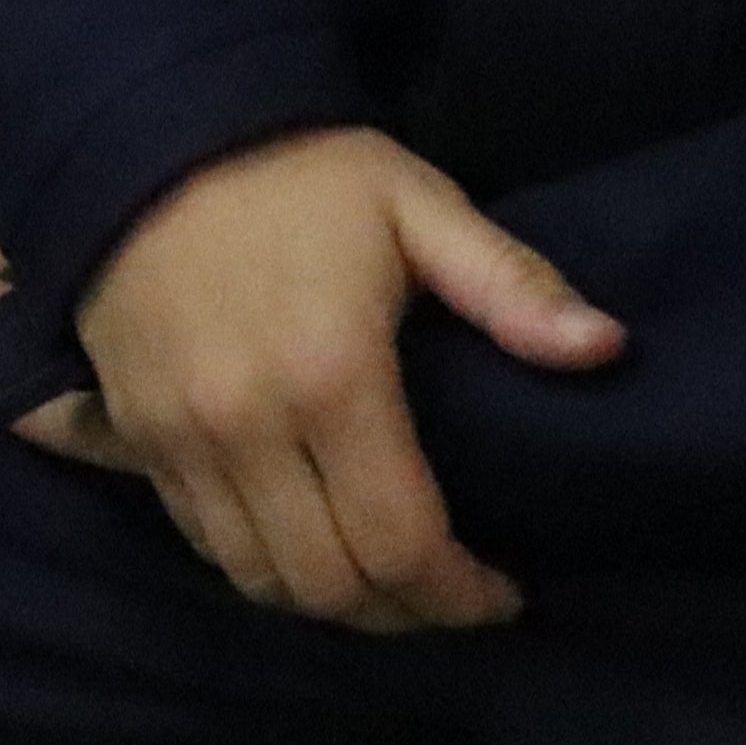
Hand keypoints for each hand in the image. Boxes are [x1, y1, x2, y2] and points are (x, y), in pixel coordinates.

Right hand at [0, 134, 621, 631]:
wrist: (151, 131)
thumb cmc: (301, 171)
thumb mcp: (417, 204)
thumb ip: (510, 285)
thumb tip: (608, 349)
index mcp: (334, 378)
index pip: (402, 543)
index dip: (459, 594)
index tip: (502, 593)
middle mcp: (250, 427)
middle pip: (329, 584)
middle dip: (401, 614)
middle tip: (449, 597)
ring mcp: (182, 439)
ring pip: (259, 579)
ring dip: (329, 602)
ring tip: (385, 583)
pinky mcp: (137, 434)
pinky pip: (203, 541)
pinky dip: (261, 565)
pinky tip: (307, 542)